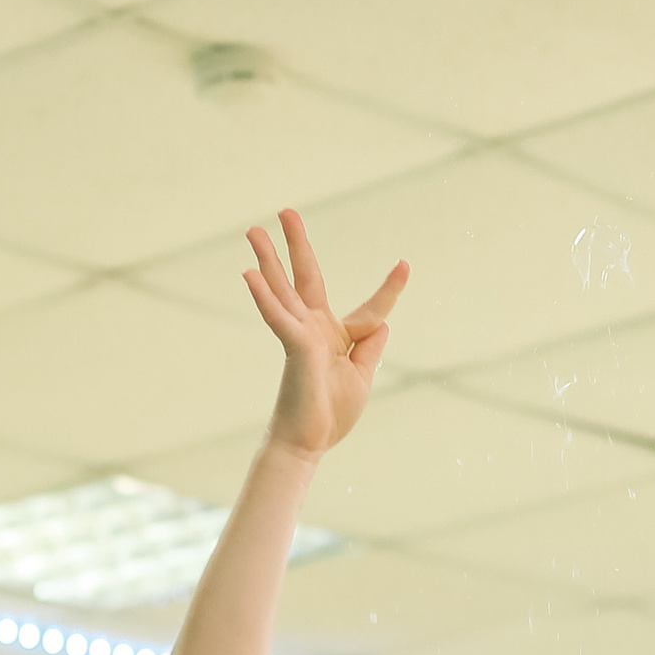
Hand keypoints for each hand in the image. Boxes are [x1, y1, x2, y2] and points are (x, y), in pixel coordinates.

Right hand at [245, 209, 406, 459]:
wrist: (308, 443)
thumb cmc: (330, 414)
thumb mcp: (361, 377)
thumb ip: (370, 349)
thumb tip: (383, 323)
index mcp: (336, 336)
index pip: (369, 308)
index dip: (389, 289)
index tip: (405, 265)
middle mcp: (316, 329)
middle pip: (307, 277)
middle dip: (297, 245)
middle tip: (286, 211)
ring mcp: (302, 335)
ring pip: (283, 289)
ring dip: (267, 259)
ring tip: (252, 229)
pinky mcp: (294, 347)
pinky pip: (278, 317)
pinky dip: (265, 297)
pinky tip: (249, 274)